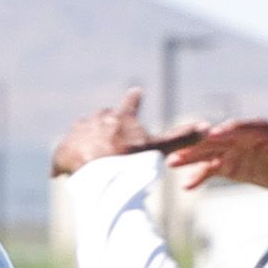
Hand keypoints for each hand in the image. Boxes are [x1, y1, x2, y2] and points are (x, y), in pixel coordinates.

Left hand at [51, 87, 196, 180]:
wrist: (101, 173)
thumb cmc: (132, 160)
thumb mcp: (158, 148)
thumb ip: (181, 138)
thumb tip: (208, 127)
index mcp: (121, 116)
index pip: (130, 102)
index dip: (134, 99)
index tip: (136, 91)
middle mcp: (99, 118)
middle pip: (101, 119)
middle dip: (102, 128)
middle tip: (103, 144)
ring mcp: (79, 132)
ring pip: (79, 136)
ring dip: (81, 145)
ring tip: (82, 162)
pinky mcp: (62, 150)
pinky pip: (60, 159)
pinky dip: (61, 166)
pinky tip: (60, 176)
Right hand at [171, 118, 267, 194]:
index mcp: (255, 130)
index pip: (237, 129)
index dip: (224, 132)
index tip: (211, 136)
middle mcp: (239, 138)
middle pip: (215, 140)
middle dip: (197, 145)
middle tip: (179, 150)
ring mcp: (231, 151)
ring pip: (208, 153)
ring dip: (190, 158)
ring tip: (171, 163)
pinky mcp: (228, 165)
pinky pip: (211, 170)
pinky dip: (199, 176)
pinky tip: (186, 187)